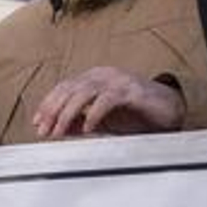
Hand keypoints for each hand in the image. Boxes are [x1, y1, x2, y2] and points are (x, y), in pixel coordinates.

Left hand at [32, 66, 184, 138]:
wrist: (169, 110)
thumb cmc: (135, 114)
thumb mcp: (102, 120)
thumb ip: (79, 122)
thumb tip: (56, 129)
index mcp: (93, 78)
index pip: (63, 87)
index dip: (47, 104)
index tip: (36, 122)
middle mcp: (103, 75)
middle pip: (69, 88)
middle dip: (53, 110)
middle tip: (44, 130)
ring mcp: (118, 80)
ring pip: (84, 92)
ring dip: (68, 113)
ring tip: (59, 131)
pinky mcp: (132, 90)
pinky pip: (107, 100)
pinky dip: (94, 114)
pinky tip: (87, 128)